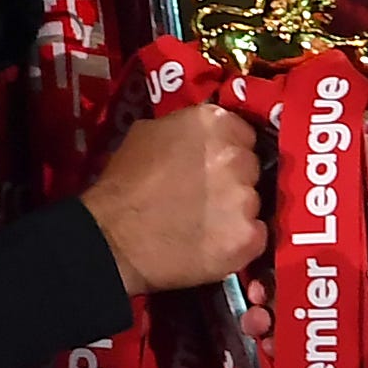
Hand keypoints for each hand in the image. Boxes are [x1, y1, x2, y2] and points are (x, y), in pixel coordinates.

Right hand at [82, 104, 266, 295]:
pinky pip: (256, 236)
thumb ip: (183, 129)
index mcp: (214, 123)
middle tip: (206, 196)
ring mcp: (245, 199)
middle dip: (233, 180)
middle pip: (250, 167)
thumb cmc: (123, 184)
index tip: (213, 166)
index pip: (243, 134)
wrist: (111, 238)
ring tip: (203, 224)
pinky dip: (239, 242)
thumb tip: (198, 137)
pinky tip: (213, 244)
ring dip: (235, 212)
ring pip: (253, 202)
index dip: (228, 151)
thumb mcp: (147, 134)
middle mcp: (236, 156)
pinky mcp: (247, 238)